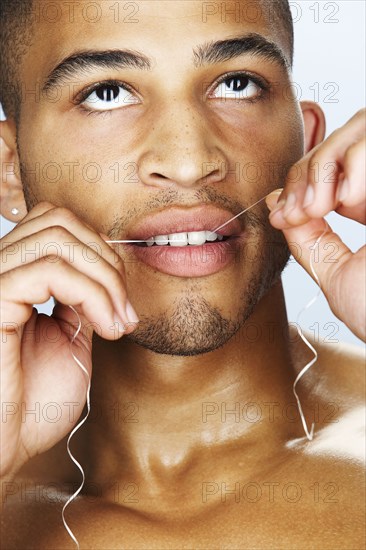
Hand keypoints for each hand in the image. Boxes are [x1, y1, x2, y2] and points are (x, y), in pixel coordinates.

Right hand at [0, 202, 138, 478]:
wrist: (4, 449)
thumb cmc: (33, 403)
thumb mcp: (70, 339)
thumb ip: (82, 298)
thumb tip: (105, 268)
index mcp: (11, 276)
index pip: (55, 223)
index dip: (100, 251)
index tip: (123, 302)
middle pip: (57, 219)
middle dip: (107, 261)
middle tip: (125, 310)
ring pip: (56, 237)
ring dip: (105, 278)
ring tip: (117, 323)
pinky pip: (48, 271)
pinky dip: (92, 294)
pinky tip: (105, 328)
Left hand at [266, 109, 365, 341]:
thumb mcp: (334, 272)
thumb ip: (308, 237)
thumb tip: (276, 201)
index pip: (331, 166)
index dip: (300, 180)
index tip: (282, 215)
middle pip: (344, 138)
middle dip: (307, 169)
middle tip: (298, 211)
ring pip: (360, 127)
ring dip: (326, 163)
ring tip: (320, 207)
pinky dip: (355, 162)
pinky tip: (348, 198)